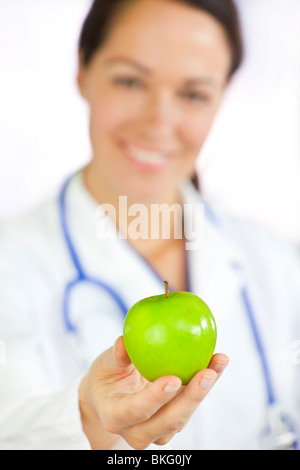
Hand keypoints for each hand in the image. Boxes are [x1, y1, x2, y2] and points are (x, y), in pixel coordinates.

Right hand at [79, 336, 228, 449]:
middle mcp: (137, 431)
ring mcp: (158, 431)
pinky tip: (218, 361)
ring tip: (218, 362)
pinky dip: (206, 384)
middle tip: (207, 373)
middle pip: (168, 421)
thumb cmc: (106, 377)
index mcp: (115, 416)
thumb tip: (123, 342)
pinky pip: (192, 405)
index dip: (155, 398)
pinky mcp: (174, 423)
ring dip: (204, 390)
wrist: (110, 398)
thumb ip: (116, 356)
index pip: (136, 410)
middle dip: (191, 399)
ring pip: (184, 415)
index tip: (173, 379)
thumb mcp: (104, 364)